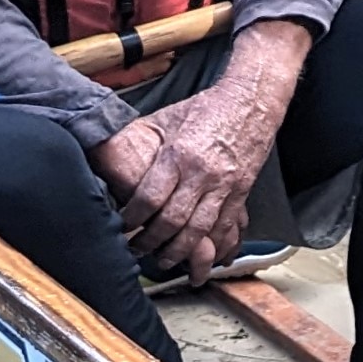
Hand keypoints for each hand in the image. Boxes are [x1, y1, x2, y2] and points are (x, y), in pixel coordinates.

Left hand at [92, 69, 286, 282]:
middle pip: (173, 220)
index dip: (133, 218)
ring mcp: (224, 185)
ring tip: (164, 260)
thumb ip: (142, 140)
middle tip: (137, 249)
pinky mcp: (241, 191)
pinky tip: (200, 256)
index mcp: (178, 154)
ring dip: (179, 251)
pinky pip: (226, 227)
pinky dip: (212, 245)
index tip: (123, 225)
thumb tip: (110, 153)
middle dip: (151, 241)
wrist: (252, 101)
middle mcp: (202, 173)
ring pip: (200, 230)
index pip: (150, 198)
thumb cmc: (206, 107)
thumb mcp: (166, 118)